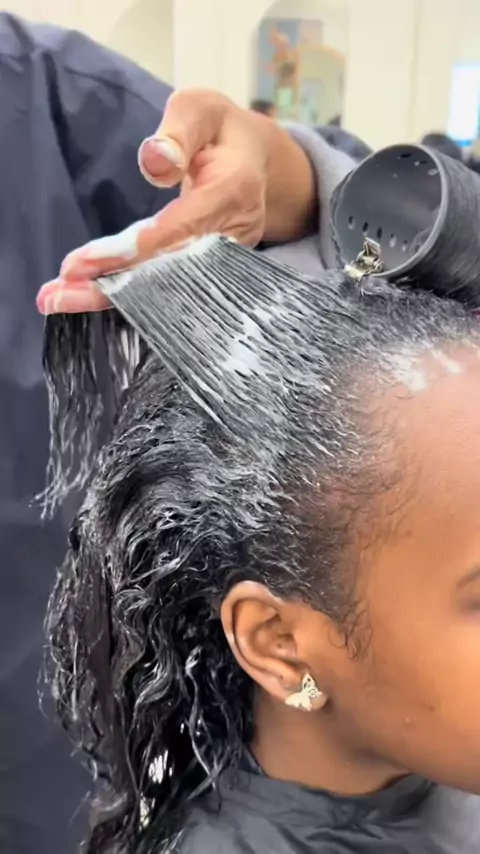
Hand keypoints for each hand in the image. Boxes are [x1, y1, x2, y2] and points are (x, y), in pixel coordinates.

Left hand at [37, 89, 315, 313]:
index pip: (180, 227)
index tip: (84, 263)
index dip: (134, 249)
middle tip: (58, 295)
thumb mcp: (200, 108)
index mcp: (234, 190)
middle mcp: (236, 233)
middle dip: (115, 286)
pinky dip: (132, 293)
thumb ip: (179, 131)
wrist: (254, 159)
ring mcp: (228, 259)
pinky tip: (89, 296)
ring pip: (170, 287)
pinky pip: (173, 286)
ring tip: (61, 300)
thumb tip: (156, 163)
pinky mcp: (215, 272)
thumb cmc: (219, 129)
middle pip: (172, 270)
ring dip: (116, 297)